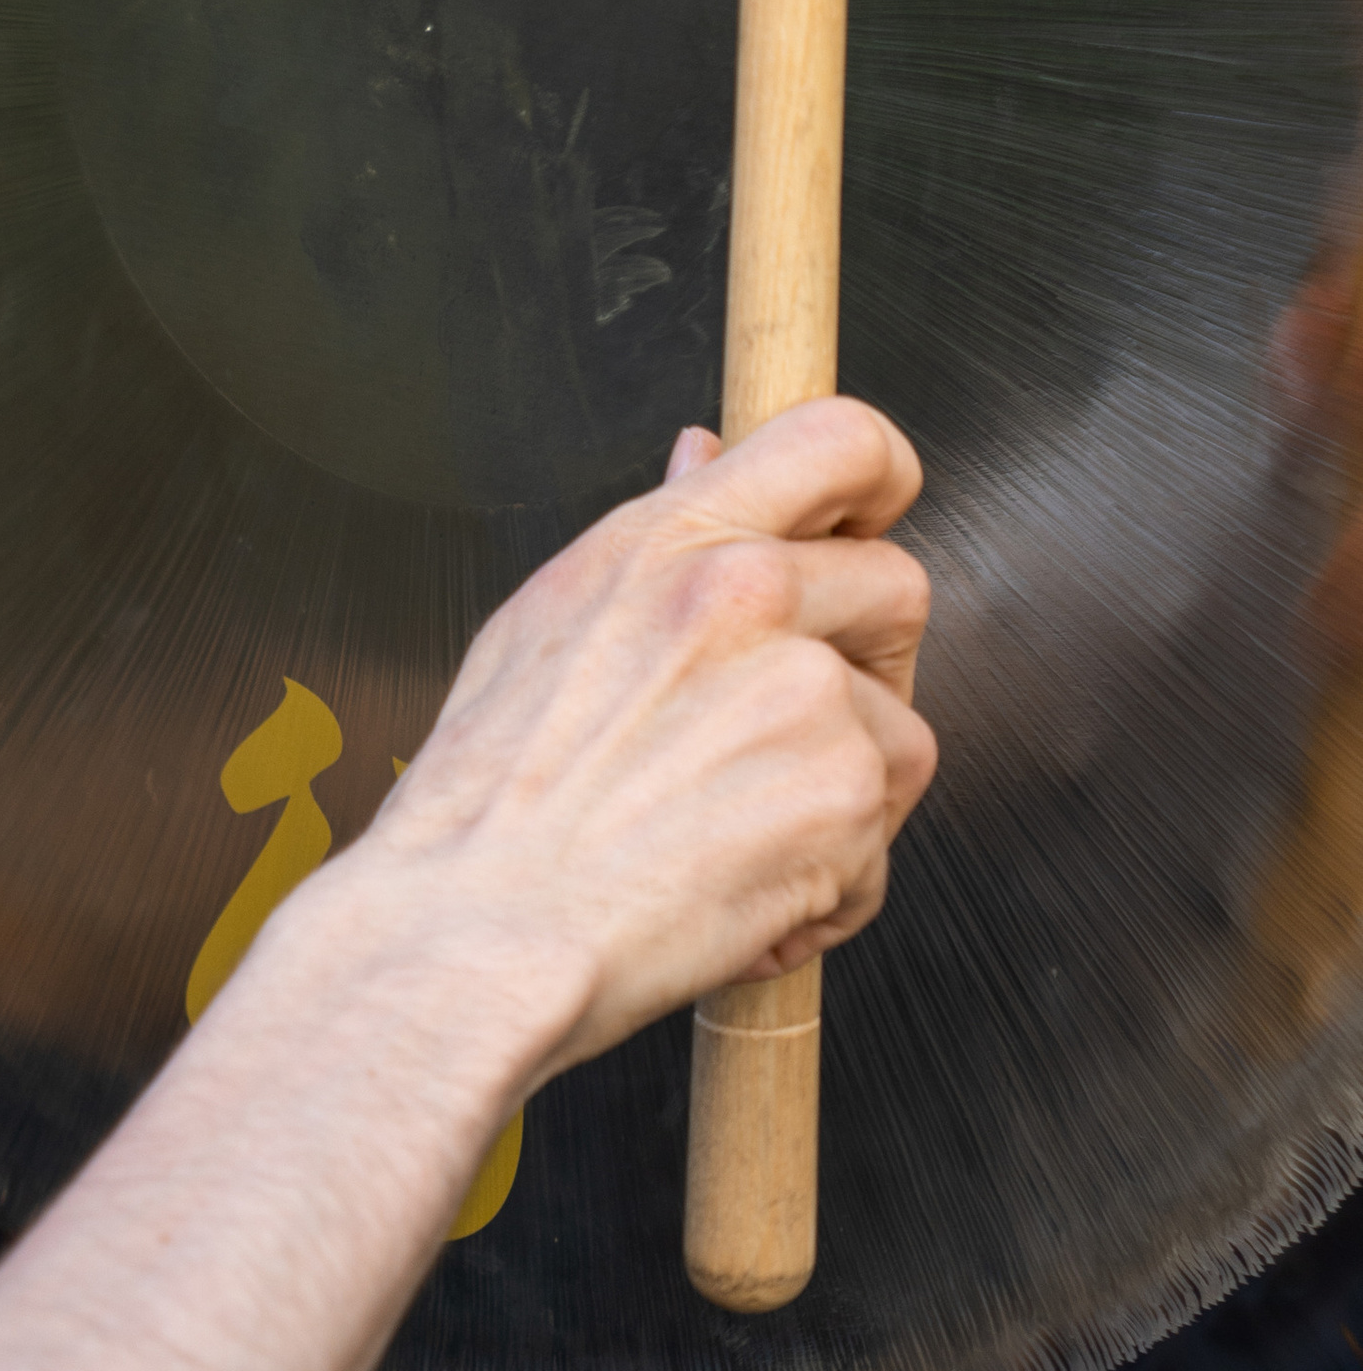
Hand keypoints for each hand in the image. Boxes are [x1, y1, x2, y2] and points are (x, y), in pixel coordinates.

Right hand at [344, 396, 933, 1087]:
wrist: (471, 932)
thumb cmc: (485, 801)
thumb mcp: (550, 621)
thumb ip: (657, 538)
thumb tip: (704, 459)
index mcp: (672, 542)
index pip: (836, 439)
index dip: (878, 480)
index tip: (870, 523)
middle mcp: (747, 598)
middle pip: (899, 589)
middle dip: (865, 666)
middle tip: (782, 734)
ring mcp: (805, 697)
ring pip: (897, 735)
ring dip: (840, 797)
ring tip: (727, 836)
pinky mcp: (841, 801)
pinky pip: (878, 847)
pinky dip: (826, 889)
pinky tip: (734, 894)